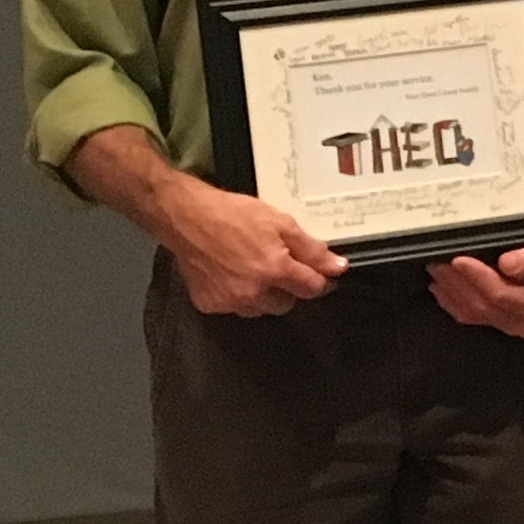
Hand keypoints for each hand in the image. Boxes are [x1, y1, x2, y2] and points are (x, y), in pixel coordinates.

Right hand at [169, 182, 345, 319]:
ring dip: (264, 295)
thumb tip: (337, 267)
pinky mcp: (210, 304)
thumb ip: (311, 249)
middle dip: (289, 288)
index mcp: (274, 269)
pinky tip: (232, 275)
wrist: (186, 218)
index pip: (312, 288)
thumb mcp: (280, 222)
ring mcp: (230, 301)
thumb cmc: (231, 214)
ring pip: (261, 309)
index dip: (320, 281)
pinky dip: (238, 296)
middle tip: (279, 266)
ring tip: (253, 269)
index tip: (320, 275)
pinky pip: (234, 308)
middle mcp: (253, 291)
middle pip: (287, 303)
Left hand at [430, 243, 523, 341]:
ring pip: (470, 311)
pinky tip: (438, 285)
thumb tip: (508, 263)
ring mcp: (506, 326)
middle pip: (481, 305)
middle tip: (437, 259)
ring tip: (435, 267)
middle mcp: (521, 324)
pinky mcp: (494, 323)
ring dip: (449, 290)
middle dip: (456, 282)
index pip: (501, 294)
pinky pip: (466, 316)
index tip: (459, 259)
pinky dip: (449, 300)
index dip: (479, 277)